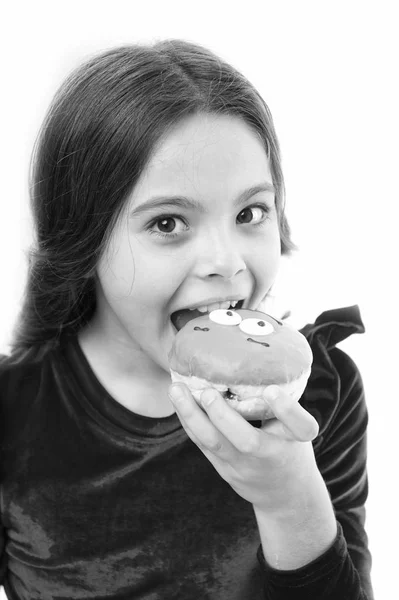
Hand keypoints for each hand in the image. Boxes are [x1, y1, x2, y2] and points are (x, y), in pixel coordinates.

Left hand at [168, 383, 319, 511]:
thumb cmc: (289, 446)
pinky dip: (189, 420)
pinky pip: (203, 444)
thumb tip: (256, 358)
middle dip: (224, 417)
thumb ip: (279, 403)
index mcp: (296, 440)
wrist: (284, 494)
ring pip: (215, 444)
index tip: (272, 390)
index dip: (286, 409)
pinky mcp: (224, 469)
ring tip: (176, 389)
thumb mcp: (295, 427)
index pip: (300, 426)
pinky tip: (178, 400)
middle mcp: (271, 455)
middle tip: (207, 393)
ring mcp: (244, 466)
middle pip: (247, 441)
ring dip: (192, 415)